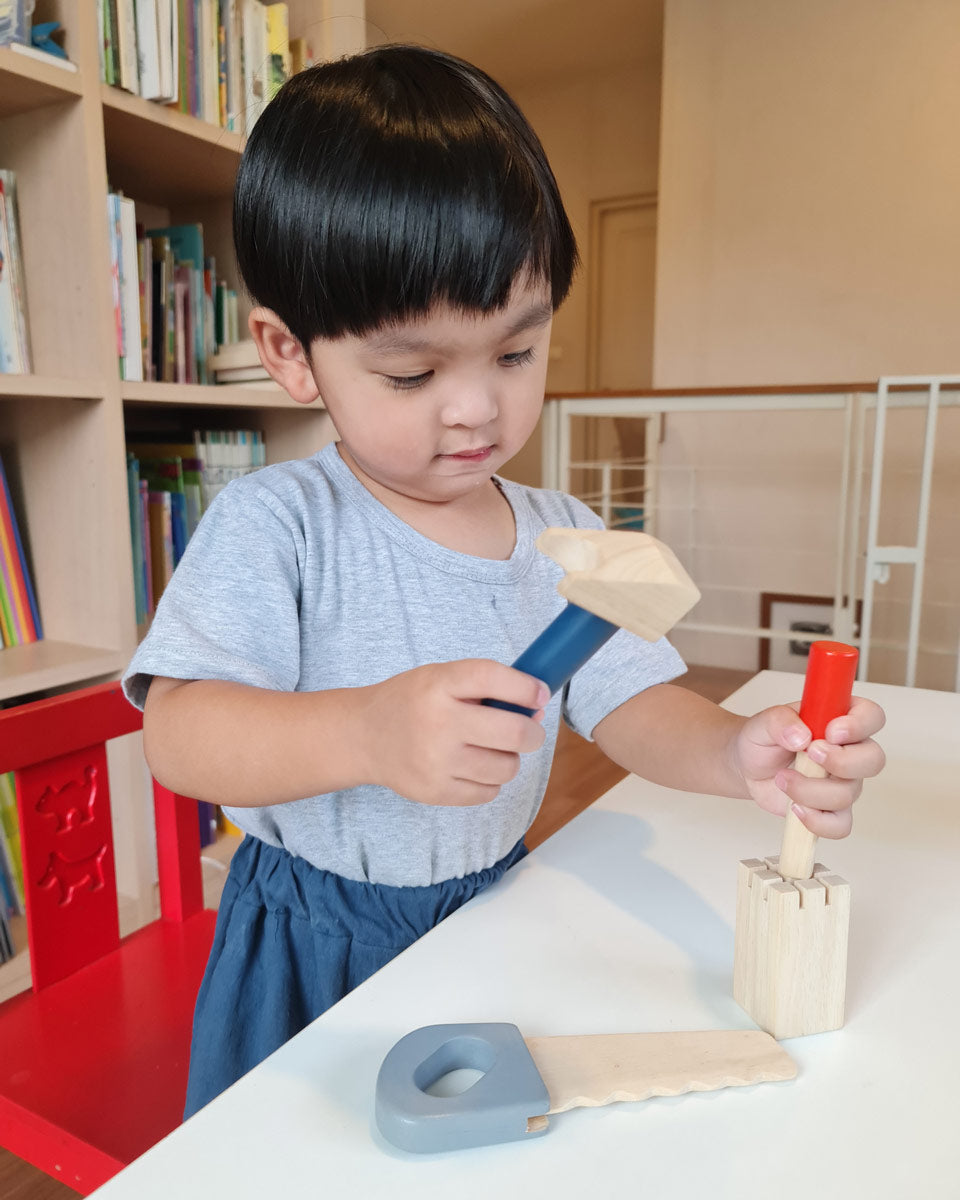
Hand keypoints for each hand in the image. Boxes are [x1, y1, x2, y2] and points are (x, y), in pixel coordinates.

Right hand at [357, 660, 547, 805]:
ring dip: (509, 758)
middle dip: (533, 733)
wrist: (363, 737)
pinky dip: (490, 780)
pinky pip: (489, 792)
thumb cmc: (411, 702)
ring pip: (507, 767)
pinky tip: (474, 766)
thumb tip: (536, 709)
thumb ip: (484, 686)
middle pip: (513, 732)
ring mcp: (436, 761)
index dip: (527, 688)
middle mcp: (438, 722)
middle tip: (529, 731)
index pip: (494, 679)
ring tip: (491, 749)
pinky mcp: (436, 791)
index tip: (540, 695)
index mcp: (439, 685)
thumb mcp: (440, 678)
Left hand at [734, 696, 885, 837]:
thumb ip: (780, 721)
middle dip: (842, 761)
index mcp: (839, 719)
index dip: (860, 725)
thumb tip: (801, 736)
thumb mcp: (763, 722)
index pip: (872, 716)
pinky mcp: (831, 809)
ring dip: (810, 790)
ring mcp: (843, 782)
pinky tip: (794, 807)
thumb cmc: (763, 740)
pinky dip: (816, 820)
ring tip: (783, 778)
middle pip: (874, 759)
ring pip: (849, 794)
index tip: (831, 732)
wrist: (750, 767)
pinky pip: (840, 825)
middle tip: (809, 755)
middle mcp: (849, 751)